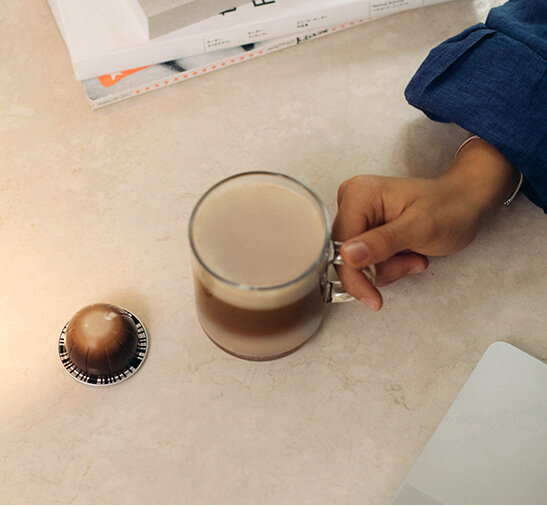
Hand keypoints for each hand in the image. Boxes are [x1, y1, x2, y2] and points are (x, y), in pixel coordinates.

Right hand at [332, 137, 519, 309]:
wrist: (466, 204)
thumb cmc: (450, 208)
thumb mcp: (420, 228)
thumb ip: (383, 242)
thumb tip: (347, 255)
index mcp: (358, 194)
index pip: (339, 246)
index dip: (355, 275)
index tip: (372, 298)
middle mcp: (351, 202)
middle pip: (346, 256)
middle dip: (379, 269)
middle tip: (411, 263)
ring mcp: (357, 216)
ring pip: (356, 264)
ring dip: (387, 269)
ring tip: (414, 257)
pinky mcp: (363, 229)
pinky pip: (364, 262)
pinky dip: (387, 267)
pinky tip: (408, 255)